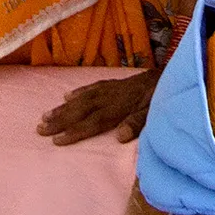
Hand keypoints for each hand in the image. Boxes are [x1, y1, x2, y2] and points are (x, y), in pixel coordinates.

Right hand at [39, 68, 159, 144]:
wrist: (174, 73)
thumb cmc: (165, 97)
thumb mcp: (157, 112)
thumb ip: (139, 123)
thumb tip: (119, 136)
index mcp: (122, 107)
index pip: (94, 122)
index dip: (75, 132)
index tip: (56, 140)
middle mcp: (113, 97)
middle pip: (82, 110)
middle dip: (61, 120)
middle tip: (40, 129)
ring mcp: (113, 88)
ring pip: (84, 98)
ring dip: (64, 107)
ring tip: (45, 116)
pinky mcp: (117, 83)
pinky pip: (94, 86)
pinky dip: (80, 92)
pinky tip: (67, 96)